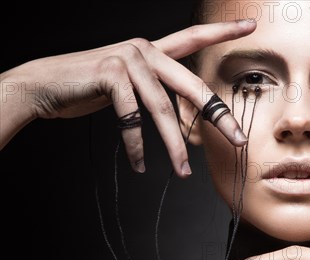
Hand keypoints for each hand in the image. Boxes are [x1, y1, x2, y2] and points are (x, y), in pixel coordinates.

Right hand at [0, 20, 255, 176]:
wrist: (46, 84)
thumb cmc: (92, 86)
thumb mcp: (132, 83)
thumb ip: (158, 89)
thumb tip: (185, 114)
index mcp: (155, 50)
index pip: (195, 37)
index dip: (223, 31)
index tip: (251, 25)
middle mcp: (146, 49)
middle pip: (193, 86)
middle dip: (219, 118)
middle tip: (238, 141)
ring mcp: (128, 59)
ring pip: (162, 108)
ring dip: (174, 146)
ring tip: (183, 172)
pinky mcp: (110, 73)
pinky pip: (132, 117)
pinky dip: (136, 145)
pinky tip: (140, 164)